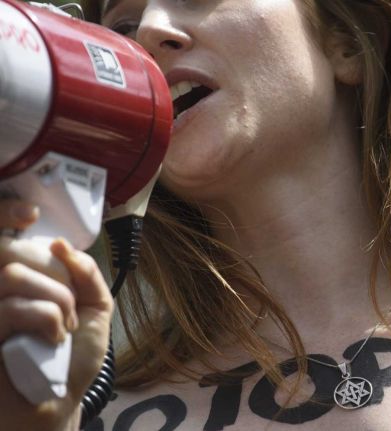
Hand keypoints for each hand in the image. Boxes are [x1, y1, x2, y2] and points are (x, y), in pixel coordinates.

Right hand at [0, 200, 113, 430]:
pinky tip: (52, 340)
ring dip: (54, 299)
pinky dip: (46, 319)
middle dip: (55, 275)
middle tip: (70, 306)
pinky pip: (12, 307)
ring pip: (13, 275)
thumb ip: (86, 273)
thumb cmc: (71, 358)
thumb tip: (60, 244)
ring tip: (62, 327)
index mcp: (18, 278)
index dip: (4, 212)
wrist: (59, 402)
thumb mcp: (94, 308)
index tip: (29, 215)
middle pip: (10, 250)